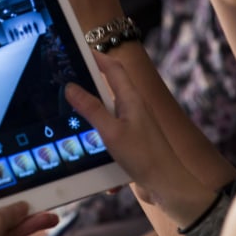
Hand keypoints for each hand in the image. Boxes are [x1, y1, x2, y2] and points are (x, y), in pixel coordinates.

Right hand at [64, 54, 218, 228]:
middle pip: (109, 86)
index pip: (113, 68)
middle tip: (68, 80)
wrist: (166, 185)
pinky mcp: (131, 140)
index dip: (97, 56)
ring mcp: (133, 123)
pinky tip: (92, 155)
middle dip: (90, 83)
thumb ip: (91, 109)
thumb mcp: (111, 132)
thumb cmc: (144, 157)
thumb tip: (71, 87)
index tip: (79, 50)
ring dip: (92, 115)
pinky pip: (110, 133)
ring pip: (107, 111)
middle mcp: (134, 107)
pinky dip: (99, 140)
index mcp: (131, 98)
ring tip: (73, 115)